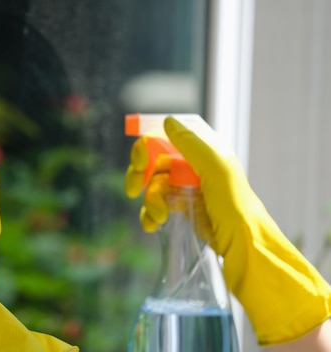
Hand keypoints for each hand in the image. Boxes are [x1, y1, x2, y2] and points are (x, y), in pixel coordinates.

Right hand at [125, 117, 330, 346]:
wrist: (244, 248)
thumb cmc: (235, 207)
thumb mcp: (216, 170)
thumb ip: (191, 145)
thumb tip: (167, 122)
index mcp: (204, 154)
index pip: (168, 139)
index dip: (148, 146)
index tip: (139, 161)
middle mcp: (194, 168)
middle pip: (154, 162)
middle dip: (140, 175)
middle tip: (132, 189)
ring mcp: (187, 190)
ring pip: (153, 187)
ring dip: (149, 201)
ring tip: (158, 218)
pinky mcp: (183, 211)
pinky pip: (156, 206)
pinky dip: (150, 215)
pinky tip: (153, 226)